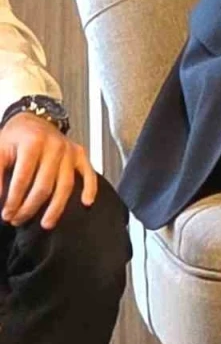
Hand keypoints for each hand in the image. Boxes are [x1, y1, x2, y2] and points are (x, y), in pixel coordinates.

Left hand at [0, 113, 96, 230]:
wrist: (33, 119)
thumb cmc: (15, 137)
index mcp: (33, 143)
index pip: (23, 178)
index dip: (13, 200)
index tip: (6, 214)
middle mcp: (55, 146)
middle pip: (45, 185)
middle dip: (30, 207)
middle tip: (18, 220)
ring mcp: (70, 151)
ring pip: (66, 185)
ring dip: (56, 207)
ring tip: (46, 224)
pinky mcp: (80, 154)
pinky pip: (89, 173)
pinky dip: (90, 188)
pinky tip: (86, 203)